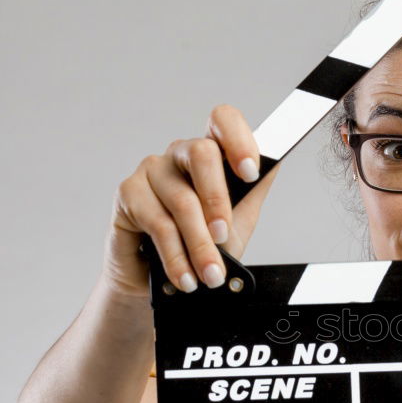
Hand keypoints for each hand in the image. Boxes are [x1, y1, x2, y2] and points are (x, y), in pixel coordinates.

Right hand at [104, 104, 276, 297]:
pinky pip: (157, 223)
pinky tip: (184, 276)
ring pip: (182, 200)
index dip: (238, 139)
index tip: (250, 173)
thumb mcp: (237, 222)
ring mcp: (152, 170)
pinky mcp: (128, 192)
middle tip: (224, 236)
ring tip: (210, 274)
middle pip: (201, 153)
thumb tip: (273, 164)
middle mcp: (180, 155)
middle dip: (218, 200)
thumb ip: (252, 193)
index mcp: (210, 155)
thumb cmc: (200, 246)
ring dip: (199, 245)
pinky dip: (176, 256)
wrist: (164, 281)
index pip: (222, 121)